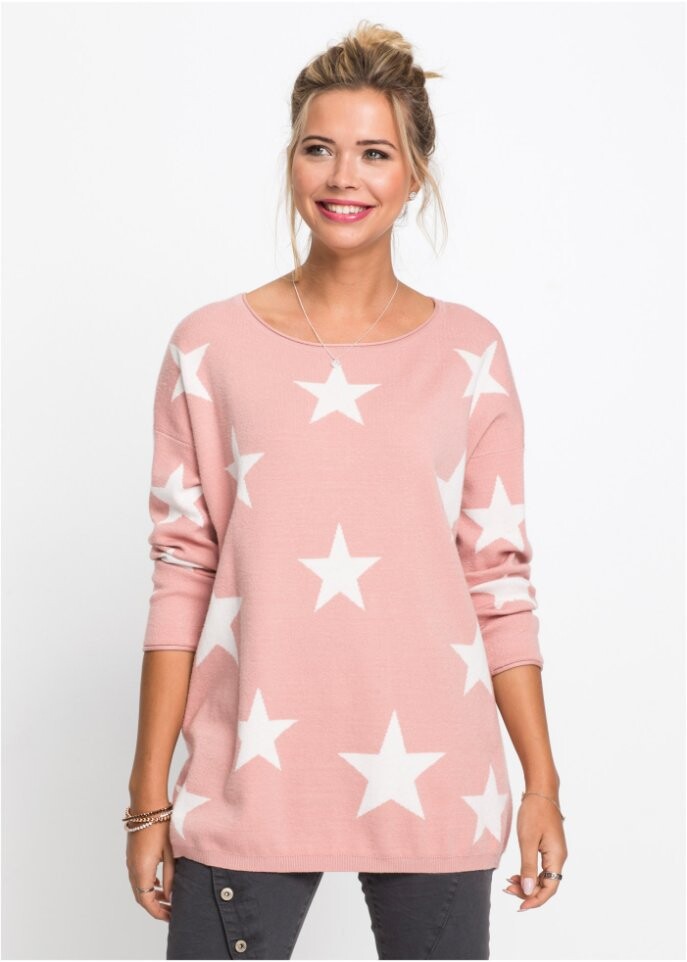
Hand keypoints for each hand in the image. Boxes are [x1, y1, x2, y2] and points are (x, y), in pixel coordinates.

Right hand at [126, 820, 174, 921]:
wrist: (146, 804)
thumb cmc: (161, 825)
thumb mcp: (170, 852)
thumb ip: (170, 876)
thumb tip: (170, 896)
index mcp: (142, 871)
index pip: (147, 901)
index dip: (158, 912)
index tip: (170, 917)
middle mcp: (132, 869)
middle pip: (141, 896)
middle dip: (155, 907)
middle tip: (171, 911)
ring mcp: (130, 861)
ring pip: (138, 886)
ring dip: (151, 896)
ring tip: (167, 900)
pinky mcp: (132, 854)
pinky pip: (137, 876)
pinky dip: (147, 884)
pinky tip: (159, 883)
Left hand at [503, 793, 566, 911]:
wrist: (540, 791)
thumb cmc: (534, 812)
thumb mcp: (527, 840)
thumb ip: (528, 866)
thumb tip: (528, 891)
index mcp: (557, 857)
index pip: (550, 889)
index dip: (535, 900)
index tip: (520, 907)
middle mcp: (559, 858)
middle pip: (546, 885)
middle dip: (527, 892)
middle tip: (506, 890)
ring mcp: (554, 852)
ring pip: (542, 877)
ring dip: (527, 883)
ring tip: (508, 884)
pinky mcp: (548, 847)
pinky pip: (540, 867)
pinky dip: (528, 873)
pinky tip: (515, 874)